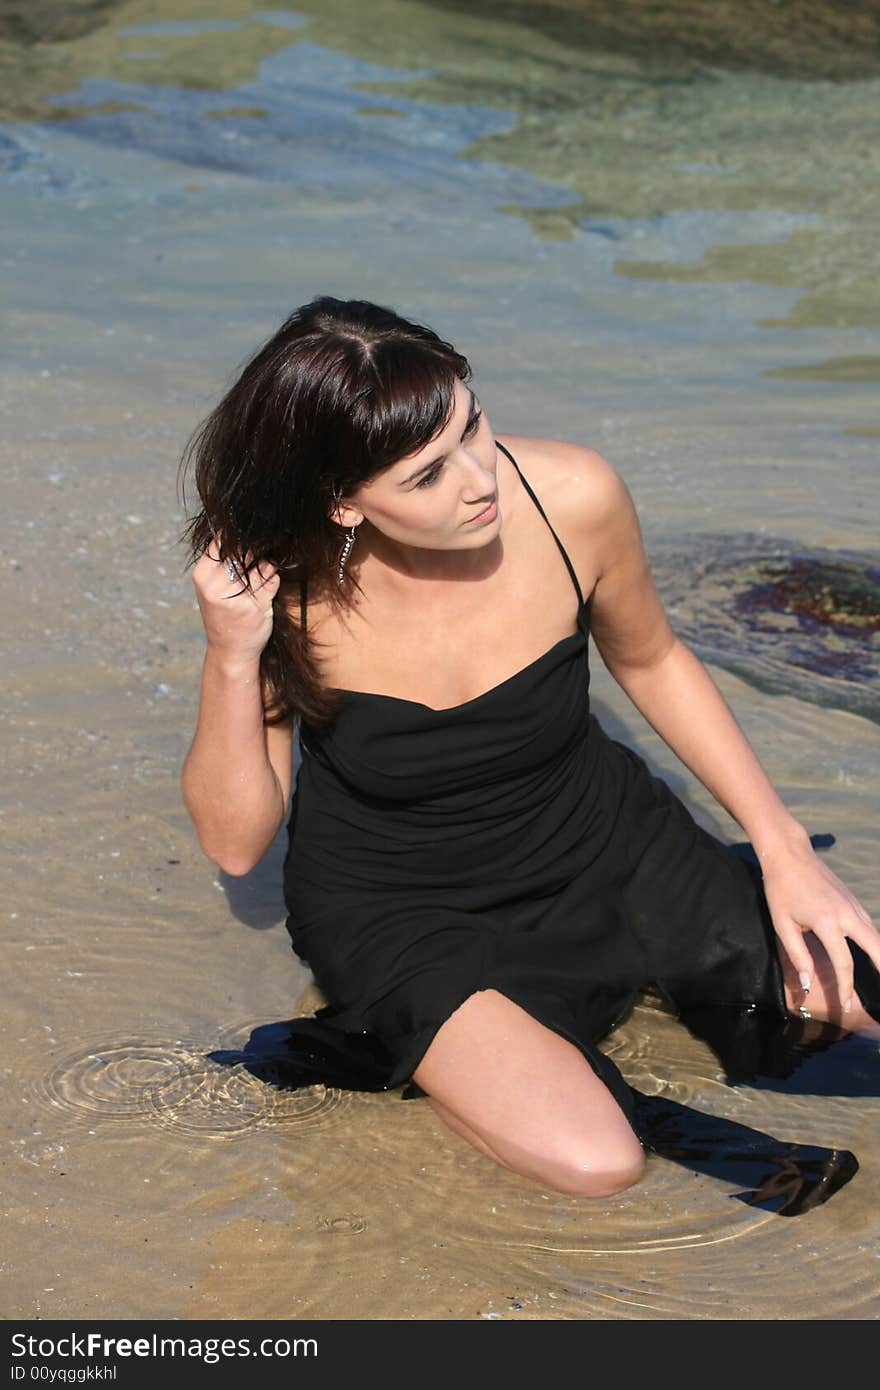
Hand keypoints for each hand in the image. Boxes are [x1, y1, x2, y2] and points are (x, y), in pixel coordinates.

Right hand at [191, 535, 279, 666]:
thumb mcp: (212, 587)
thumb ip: (222, 562)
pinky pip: (272, 580)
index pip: (223, 541)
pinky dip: (273, 581)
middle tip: (259, 559)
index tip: (249, 540)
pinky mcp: (257, 606)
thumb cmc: (223, 615)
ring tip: (261, 578)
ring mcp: (236, 596)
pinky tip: (266, 590)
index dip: (240, 538)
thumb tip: (245, 532)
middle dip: (256, 551)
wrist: (229, 651)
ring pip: (262, 564)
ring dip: (267, 567)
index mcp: (203, 575)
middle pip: (245, 550)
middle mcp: (216, 584)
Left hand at [760, 838, 879, 1013]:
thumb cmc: (780, 889)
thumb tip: (809, 983)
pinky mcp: (852, 900)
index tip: (848, 1006)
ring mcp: (853, 905)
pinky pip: (870, 925)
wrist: (789, 853)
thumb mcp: (782, 924)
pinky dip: (875, 941)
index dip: (846, 987)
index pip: (844, 963)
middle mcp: (847, 913)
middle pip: (876, 947)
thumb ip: (798, 955)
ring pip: (876, 935)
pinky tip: (874, 953)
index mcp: (827, 922)